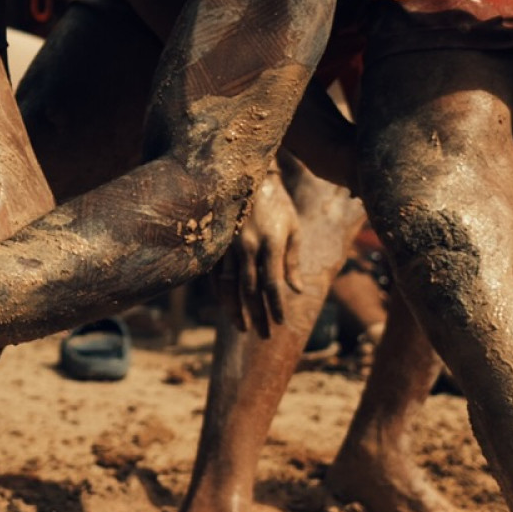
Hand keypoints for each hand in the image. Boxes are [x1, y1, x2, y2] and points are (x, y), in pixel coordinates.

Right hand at [217, 165, 302, 336]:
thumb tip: (296, 290)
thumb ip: (293, 260)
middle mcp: (248, 246)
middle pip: (251, 290)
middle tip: (262, 336)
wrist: (248, 176)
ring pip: (230, 285)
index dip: (276, 306)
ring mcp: (229, 245)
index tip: (280, 324)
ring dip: (235, 310)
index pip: (273, 284)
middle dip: (257, 315)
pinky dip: (221, 293)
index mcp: (272, 243)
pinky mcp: (217, 242)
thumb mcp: (293, 228)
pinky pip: (216, 274)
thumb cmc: (277, 204)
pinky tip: (225, 306)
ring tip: (240, 327)